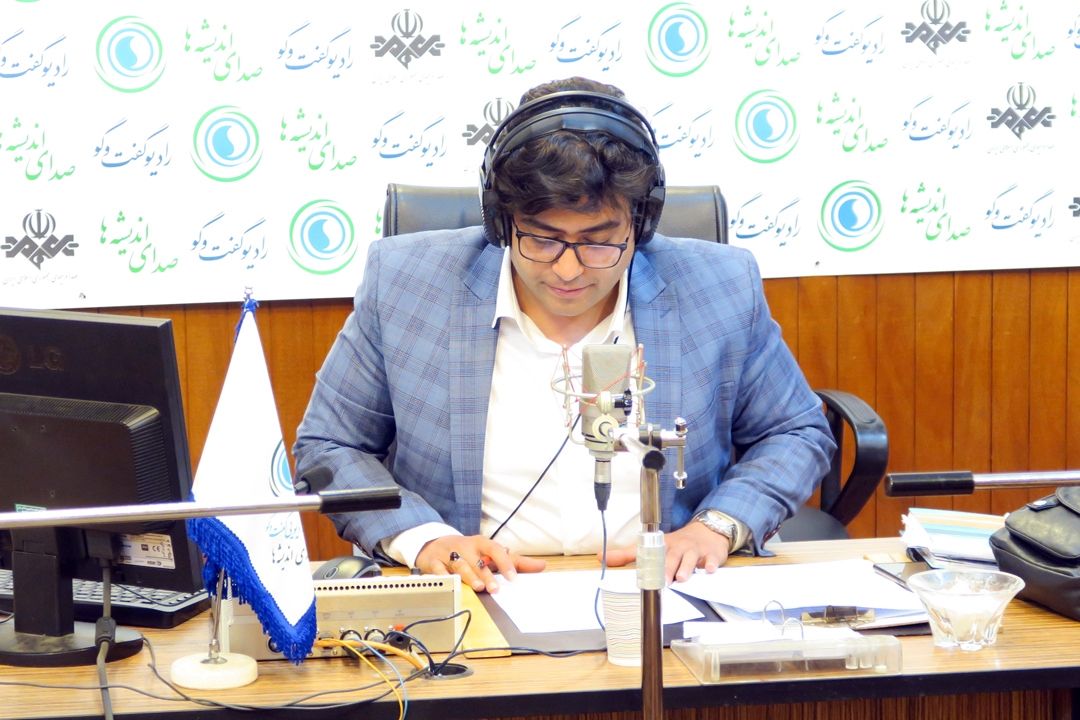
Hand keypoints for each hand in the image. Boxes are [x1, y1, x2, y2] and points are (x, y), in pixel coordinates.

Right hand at [415, 535, 545, 593]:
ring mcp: (448, 554)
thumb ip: (515, 561)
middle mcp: (465, 547)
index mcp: (481, 544)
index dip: (504, 563)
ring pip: (458, 565)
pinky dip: (443, 577)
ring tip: (477, 587)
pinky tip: (450, 585)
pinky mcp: (433, 562)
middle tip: (495, 589)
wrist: (435, 544)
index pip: (495, 549)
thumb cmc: (469, 552)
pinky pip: (437, 570)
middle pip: (476, 560)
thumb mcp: (490, 554)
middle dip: (486, 574)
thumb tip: (541, 566)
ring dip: (468, 576)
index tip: (513, 578)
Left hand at [603, 521, 731, 583]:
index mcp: (663, 546)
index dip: (647, 561)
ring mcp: (695, 551)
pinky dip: (711, 565)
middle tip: (663, 579)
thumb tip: (601, 557)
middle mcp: (678, 548)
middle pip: (672, 557)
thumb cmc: (676, 544)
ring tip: (682, 577)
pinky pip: (712, 560)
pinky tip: (710, 570)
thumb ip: (626, 554)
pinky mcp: (711, 555)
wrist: (706, 532)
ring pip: (691, 559)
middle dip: (667, 567)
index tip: (642, 571)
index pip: (652, 553)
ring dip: (686, 567)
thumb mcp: (651, 546)